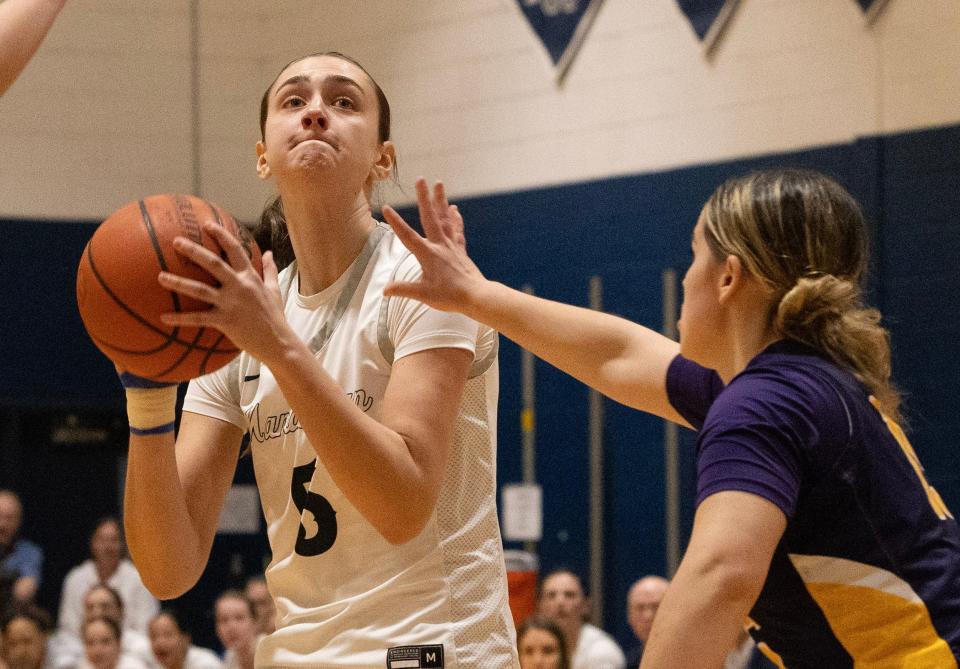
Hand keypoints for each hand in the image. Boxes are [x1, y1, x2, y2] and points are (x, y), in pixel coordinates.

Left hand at [157, 222, 288, 362]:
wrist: (278, 342)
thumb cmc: (275, 316)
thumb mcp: (275, 289)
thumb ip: (270, 270)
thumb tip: (270, 252)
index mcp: (250, 277)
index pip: (235, 250)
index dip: (221, 235)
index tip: (207, 224)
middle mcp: (239, 286)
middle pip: (213, 263)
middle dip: (194, 251)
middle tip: (176, 241)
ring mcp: (230, 303)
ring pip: (200, 290)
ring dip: (178, 282)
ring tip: (160, 277)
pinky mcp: (225, 321)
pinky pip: (198, 318)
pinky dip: (180, 318)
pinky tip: (163, 317)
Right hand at [382, 178, 488, 313]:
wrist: (476, 296)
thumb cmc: (450, 296)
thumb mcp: (423, 294)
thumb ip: (403, 289)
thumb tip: (385, 290)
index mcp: (428, 254)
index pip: (407, 236)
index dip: (396, 222)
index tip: (386, 207)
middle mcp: (440, 245)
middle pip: (430, 217)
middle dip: (424, 198)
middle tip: (420, 179)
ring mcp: (451, 246)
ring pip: (445, 219)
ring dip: (441, 201)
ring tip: (439, 184)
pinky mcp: (460, 250)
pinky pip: (457, 230)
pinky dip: (455, 219)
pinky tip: (454, 209)